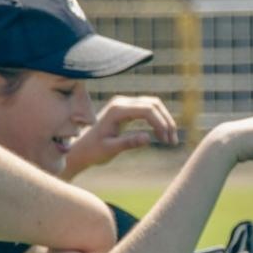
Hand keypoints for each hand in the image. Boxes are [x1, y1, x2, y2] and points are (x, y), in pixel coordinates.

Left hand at [64, 97, 179, 177]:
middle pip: (154, 104)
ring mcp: (124, 104)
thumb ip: (128, 143)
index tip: (166, 141)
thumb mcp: (110, 149)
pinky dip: (158, 121)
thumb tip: (148, 138)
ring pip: (153, 105)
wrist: (81, 148)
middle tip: (172, 141)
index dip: (161, 124)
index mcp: (117, 110)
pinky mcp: (127, 109)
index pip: (148, 110)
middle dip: (166, 121)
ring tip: (169, 140)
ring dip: (164, 120)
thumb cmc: (93, 150)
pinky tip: (161, 135)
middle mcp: (122, 102)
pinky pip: (148, 110)